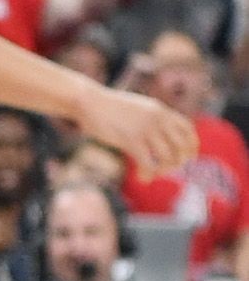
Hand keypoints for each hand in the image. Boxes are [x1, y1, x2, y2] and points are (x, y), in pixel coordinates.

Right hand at [78, 84, 197, 174]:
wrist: (89, 101)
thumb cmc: (108, 107)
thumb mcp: (138, 107)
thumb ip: (152, 118)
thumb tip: (159, 134)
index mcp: (161, 110)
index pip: (188, 129)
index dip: (192, 146)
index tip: (188, 158)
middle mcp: (158, 119)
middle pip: (182, 146)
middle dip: (177, 162)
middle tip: (165, 169)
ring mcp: (146, 129)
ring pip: (167, 157)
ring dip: (162, 170)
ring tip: (151, 174)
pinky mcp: (131, 140)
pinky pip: (148, 164)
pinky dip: (148, 175)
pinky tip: (142, 178)